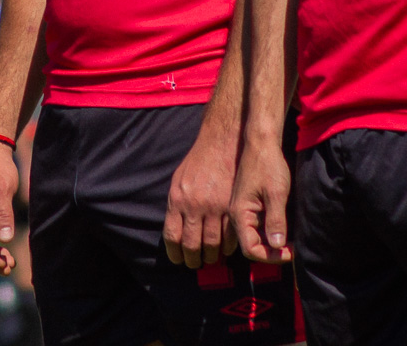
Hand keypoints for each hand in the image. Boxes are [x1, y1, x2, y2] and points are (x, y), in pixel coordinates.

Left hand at [164, 129, 237, 267]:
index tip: (180, 260)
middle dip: (194, 260)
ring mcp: (215, 207)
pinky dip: (229, 246)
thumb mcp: (178, 180)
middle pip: (193, 245)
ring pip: (213, 244)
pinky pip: (231, 235)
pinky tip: (228, 248)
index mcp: (178, 200)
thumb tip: (175, 232)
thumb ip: (176, 206)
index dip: (176, 254)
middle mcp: (195, 206)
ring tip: (212, 259)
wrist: (222, 142)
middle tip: (197, 263)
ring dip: (212, 256)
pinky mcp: (233, 207)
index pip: (173, 237)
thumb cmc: (199, 162)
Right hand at [229, 136, 292, 263]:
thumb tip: (277, 246)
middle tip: (293, 249)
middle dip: (272, 251)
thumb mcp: (276, 193)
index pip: (251, 249)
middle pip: (251, 245)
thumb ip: (276, 221)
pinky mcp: (248, 204)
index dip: (271, 256)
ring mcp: (242, 210)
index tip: (290, 253)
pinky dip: (269, 231)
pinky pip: (256, 225)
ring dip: (271, 242)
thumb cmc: (268, 164)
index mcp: (240, 214)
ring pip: (254, 236)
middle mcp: (237, 215)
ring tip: (290, 240)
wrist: (261, 141)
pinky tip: (283, 226)